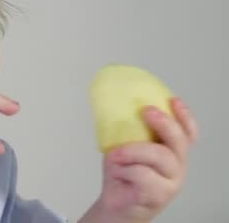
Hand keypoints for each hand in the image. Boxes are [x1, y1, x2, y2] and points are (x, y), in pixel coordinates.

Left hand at [91, 98, 197, 221]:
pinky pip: (143, 175)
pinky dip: (125, 170)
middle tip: (145, 111)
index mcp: (172, 151)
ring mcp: (171, 181)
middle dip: (164, 122)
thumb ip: (130, 130)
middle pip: (179, 140)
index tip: (172, 100)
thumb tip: (116, 104)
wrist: (115, 202)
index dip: (184, 116)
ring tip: (115, 155)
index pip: (187, 132)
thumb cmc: (122, 171)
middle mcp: (177, 165)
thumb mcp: (125, 146)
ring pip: (159, 156)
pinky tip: (118, 174)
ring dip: (132, 151)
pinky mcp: (160, 195)